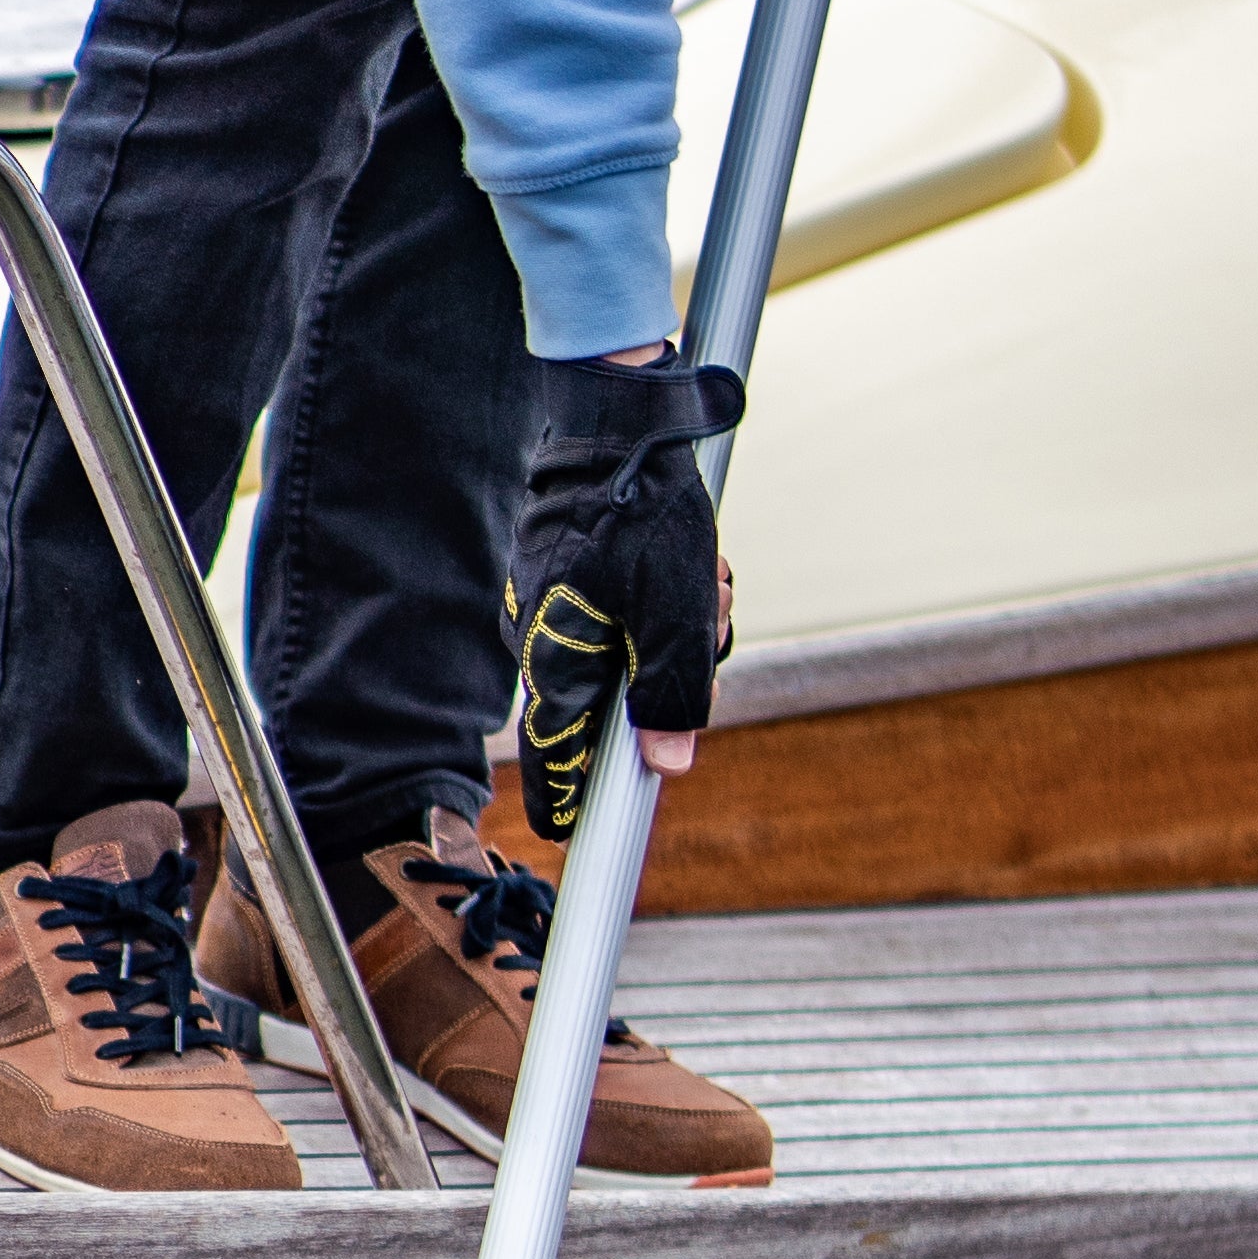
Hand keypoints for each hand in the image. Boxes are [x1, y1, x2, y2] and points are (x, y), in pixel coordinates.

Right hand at [505, 353, 745, 842]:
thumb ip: (674, 694)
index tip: (576, 834)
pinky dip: (661, 604)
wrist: (613, 424)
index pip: (554, 759)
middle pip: (609, 706)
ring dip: (678, 633)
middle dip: (671, 684)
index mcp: (560, 663)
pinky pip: (621, 618)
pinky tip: (689, 564)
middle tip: (713, 630)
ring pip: (626, 657)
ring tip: (710, 580)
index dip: (570, 803)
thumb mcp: (682, 611)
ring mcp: (554, 611)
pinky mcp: (570, 581)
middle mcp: (545, 643)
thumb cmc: (644, 515)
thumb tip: (667, 761)